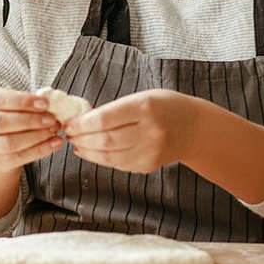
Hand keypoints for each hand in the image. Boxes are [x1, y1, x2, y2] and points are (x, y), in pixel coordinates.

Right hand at [0, 88, 62, 172]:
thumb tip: (50, 101)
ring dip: (36, 137)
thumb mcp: (13, 100)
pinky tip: (54, 143)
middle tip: (52, 119)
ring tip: (54, 130)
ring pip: (8, 143)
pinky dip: (40, 150)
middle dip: (30, 121)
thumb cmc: (9, 111)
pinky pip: (18, 158)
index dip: (22, 102)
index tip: (45, 103)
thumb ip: (28, 100)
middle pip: (0, 123)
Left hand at [64, 89, 201, 173]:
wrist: (195, 128)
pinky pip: (117, 164)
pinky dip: (100, 159)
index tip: (69, 123)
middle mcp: (148, 132)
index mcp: (145, 108)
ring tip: (76, 144)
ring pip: (108, 156)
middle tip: (68, 134)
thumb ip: (115, 109)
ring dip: (87, 151)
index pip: (105, 119)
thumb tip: (81, 120)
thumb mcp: (142, 98)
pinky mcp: (147, 166)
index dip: (82, 123)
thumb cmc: (164, 106)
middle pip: (105, 140)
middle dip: (81, 138)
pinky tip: (90, 152)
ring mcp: (149, 152)